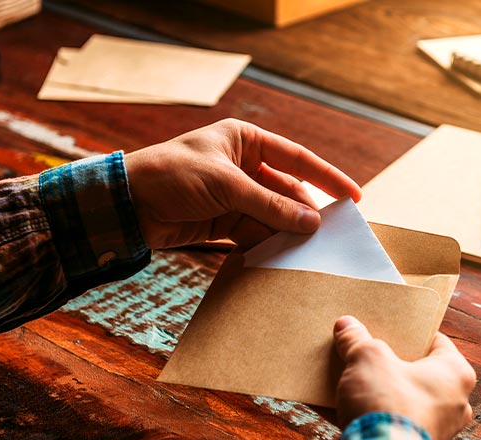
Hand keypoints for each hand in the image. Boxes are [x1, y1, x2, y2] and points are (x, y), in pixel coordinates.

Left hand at [124, 119, 361, 249]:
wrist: (125, 205)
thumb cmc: (172, 176)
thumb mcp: (226, 185)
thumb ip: (270, 205)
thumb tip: (312, 221)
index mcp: (245, 141)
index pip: (297, 158)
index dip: (327, 178)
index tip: (354, 197)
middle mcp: (243, 166)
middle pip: (287, 191)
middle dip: (305, 213)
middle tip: (331, 236)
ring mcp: (233, 195)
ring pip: (272, 215)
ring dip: (286, 232)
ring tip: (308, 252)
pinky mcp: (222, 221)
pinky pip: (254, 233)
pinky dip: (266, 245)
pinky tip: (280, 258)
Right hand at [333, 315, 475, 439]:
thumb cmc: (388, 403)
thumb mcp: (367, 358)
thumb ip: (357, 339)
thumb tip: (346, 325)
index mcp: (456, 374)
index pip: (436, 342)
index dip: (409, 333)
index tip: (389, 328)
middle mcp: (455, 404)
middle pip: (419, 373)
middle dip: (391, 364)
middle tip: (368, 352)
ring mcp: (436, 431)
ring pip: (404, 402)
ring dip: (378, 392)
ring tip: (348, 380)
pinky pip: (391, 426)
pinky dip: (371, 417)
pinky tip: (337, 408)